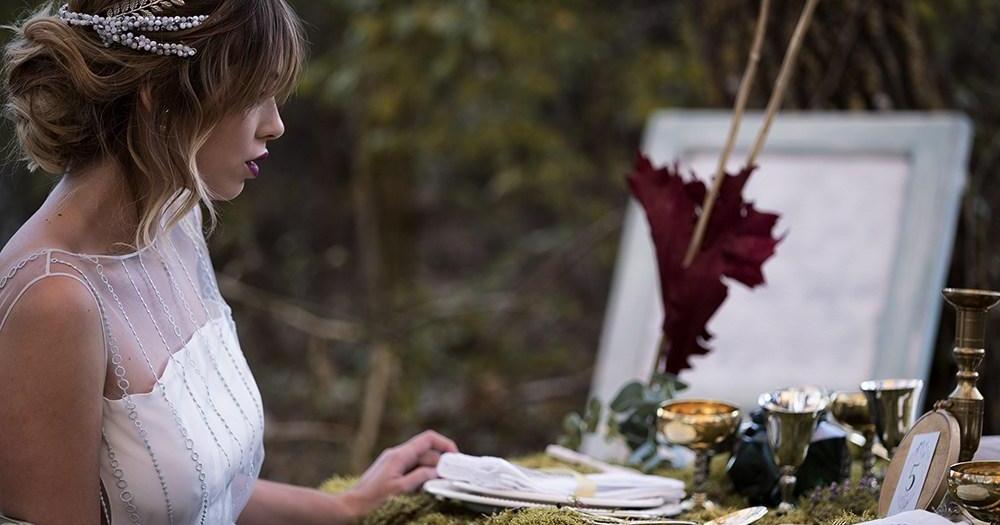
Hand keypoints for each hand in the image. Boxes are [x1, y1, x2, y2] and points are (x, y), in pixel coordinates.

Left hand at [343, 430, 457, 518]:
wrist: (350, 506)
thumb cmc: (371, 499)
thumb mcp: (400, 489)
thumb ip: (420, 477)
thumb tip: (436, 472)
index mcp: (400, 454)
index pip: (428, 439)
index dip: (445, 444)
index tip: (455, 457)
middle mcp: (397, 455)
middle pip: (426, 452)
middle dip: (439, 463)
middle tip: (448, 477)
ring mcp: (394, 463)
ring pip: (420, 461)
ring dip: (430, 471)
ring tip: (436, 485)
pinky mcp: (392, 471)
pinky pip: (412, 469)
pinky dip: (421, 476)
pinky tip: (422, 488)